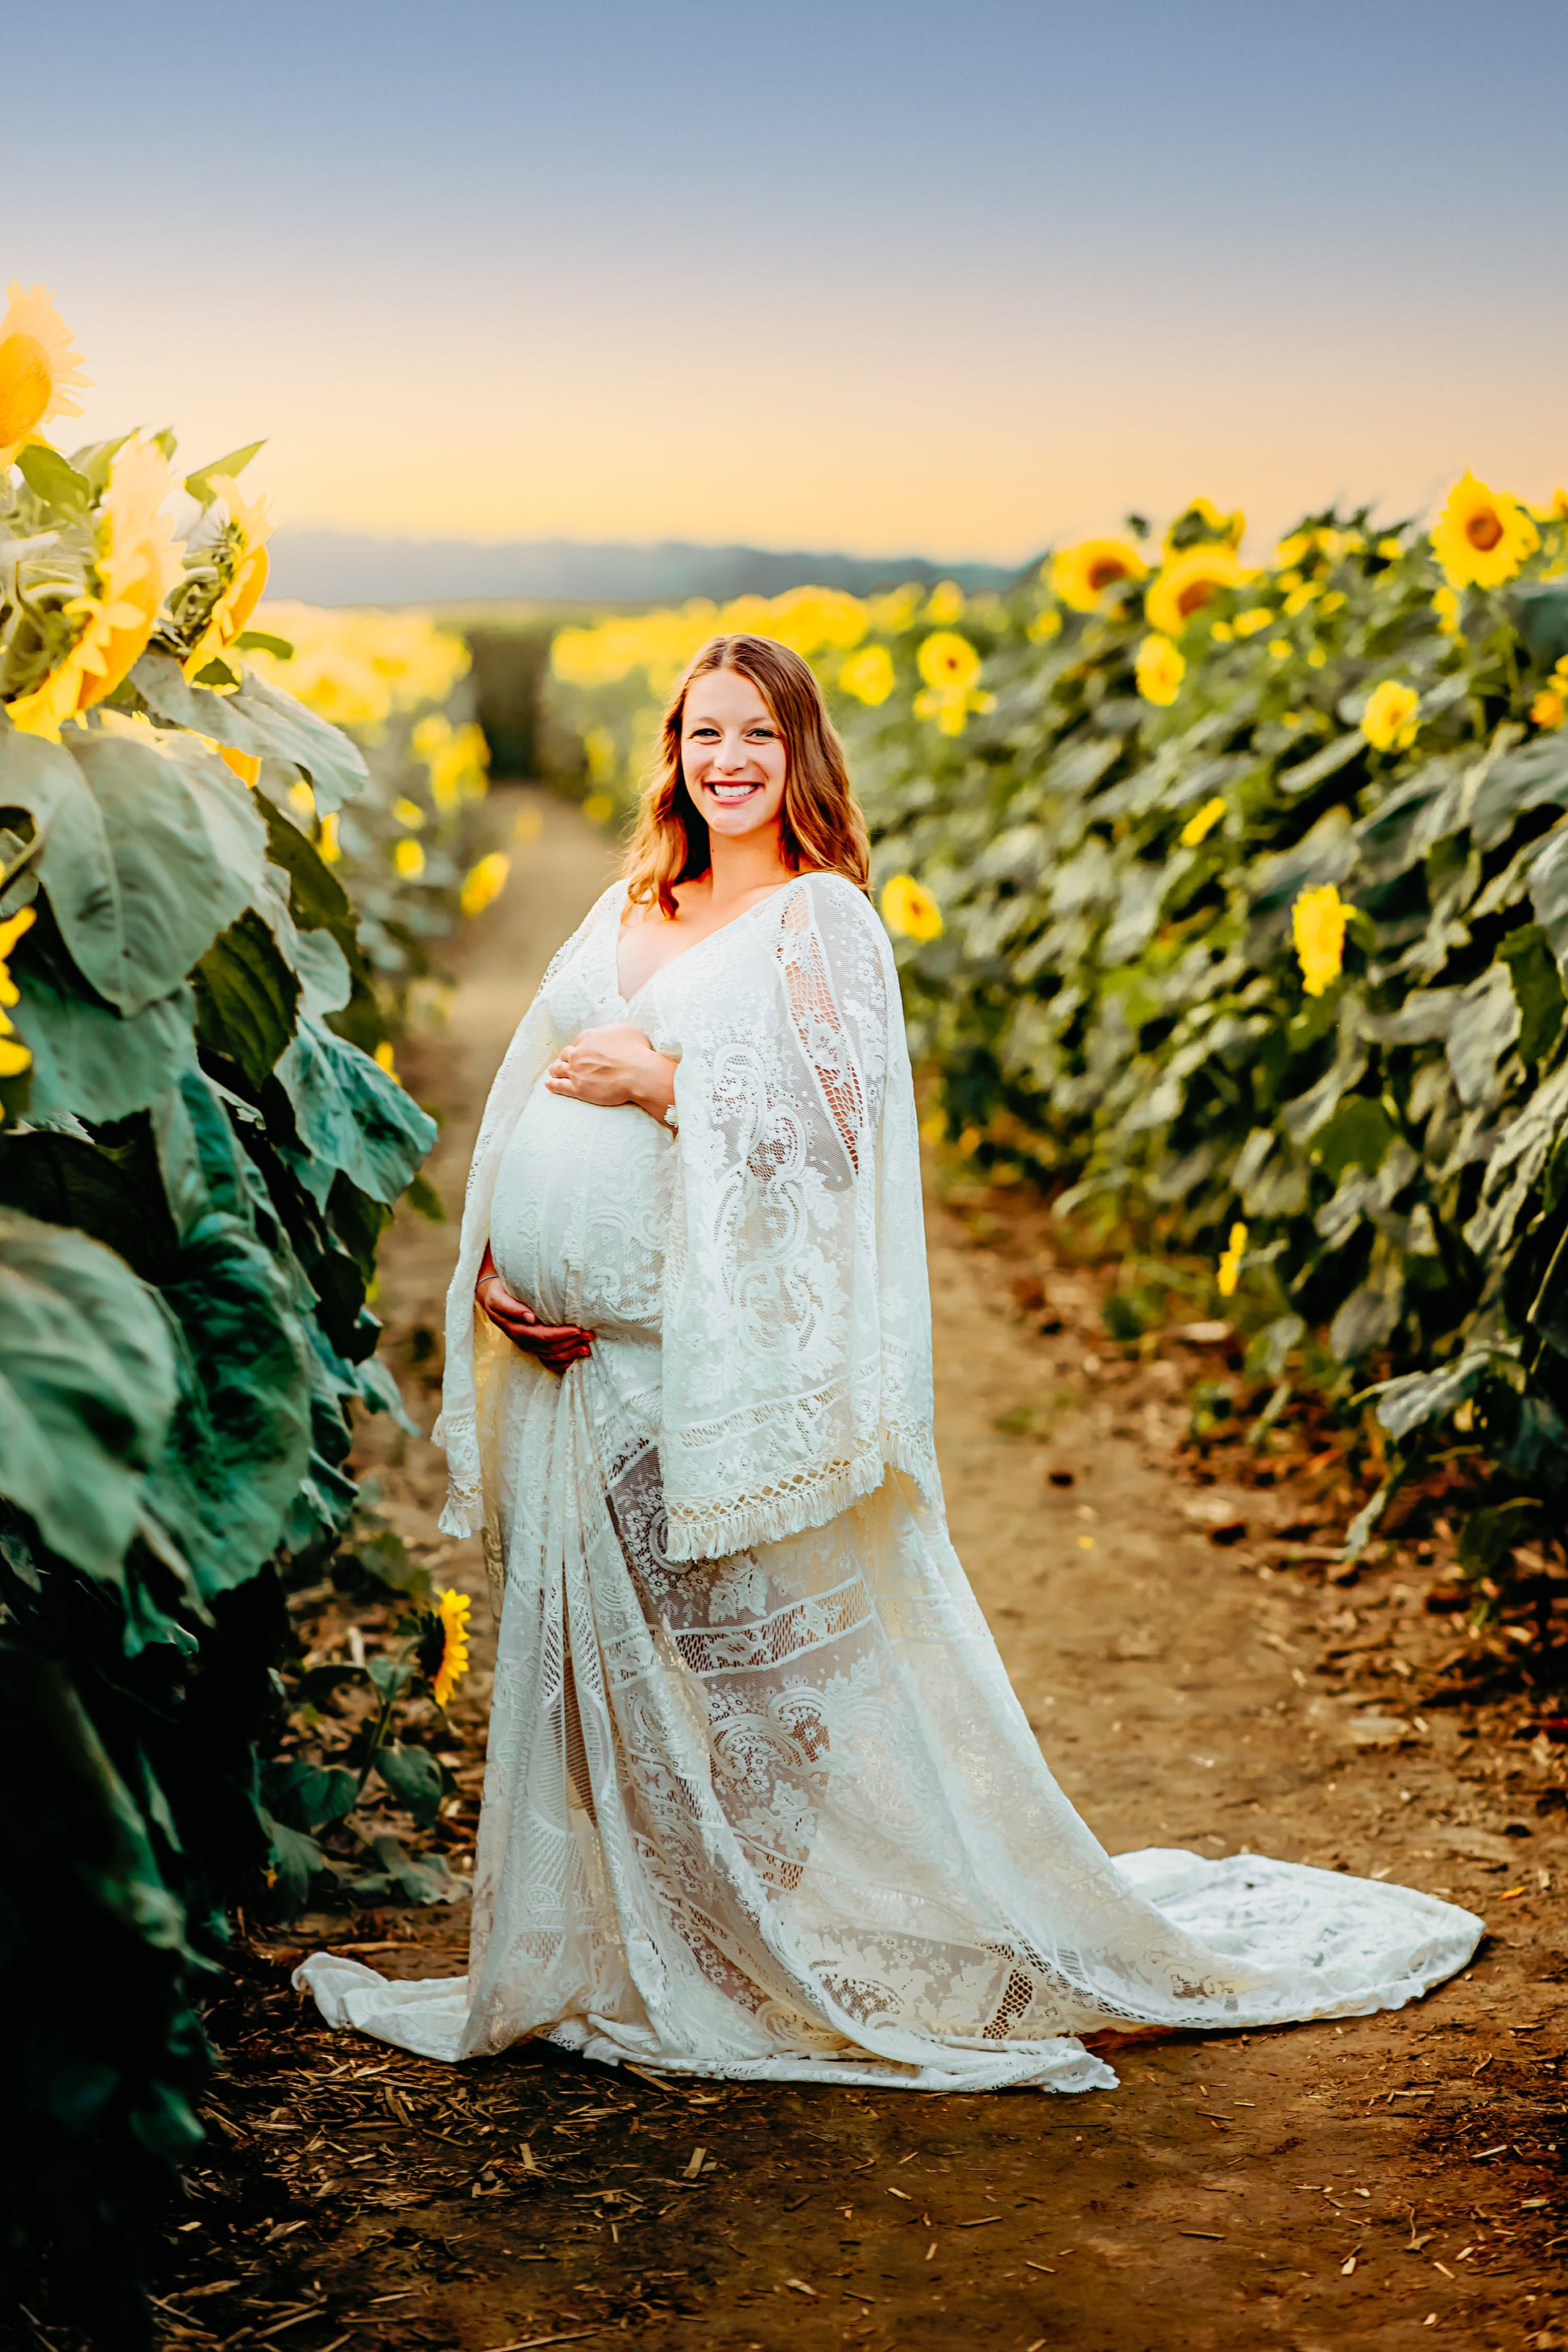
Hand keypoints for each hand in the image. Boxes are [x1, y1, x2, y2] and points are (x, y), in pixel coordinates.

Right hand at [475, 1245, 591, 1372]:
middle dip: (571, 1343)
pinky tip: (571, 1362)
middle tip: (589, 1336)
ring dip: (570, 1353)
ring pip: (550, 1355)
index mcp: (515, 1329)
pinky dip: (559, 1363)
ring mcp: (527, 1344)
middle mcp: (522, 1340)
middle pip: (549, 1347)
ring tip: (586, 1348)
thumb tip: (529, 1317)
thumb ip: (511, 1308)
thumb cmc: (498, 1293)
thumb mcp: (498, 1298)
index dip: (560, 1334)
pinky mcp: (531, 1345)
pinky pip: (546, 1360)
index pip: (542, 1335)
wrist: (492, 1297)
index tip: (577, 1329)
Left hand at [545, 1023, 675, 1122]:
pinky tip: (549, 1084)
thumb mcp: (625, 1030)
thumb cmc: (637, 1052)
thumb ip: (610, 1030)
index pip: (578, 1043)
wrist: (639, 1074)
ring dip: (555, 1070)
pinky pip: (558, 1086)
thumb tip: (606, 1033)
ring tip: (554, 1072)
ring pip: (558, 1069)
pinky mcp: (577, 1088)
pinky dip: (552, 1084)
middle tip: (568, 1063)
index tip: (583, 1054)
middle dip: (567, 1058)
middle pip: (565, 1055)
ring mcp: (576, 1071)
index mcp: (587, 1038)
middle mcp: (578, 1053)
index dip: (580, 1049)